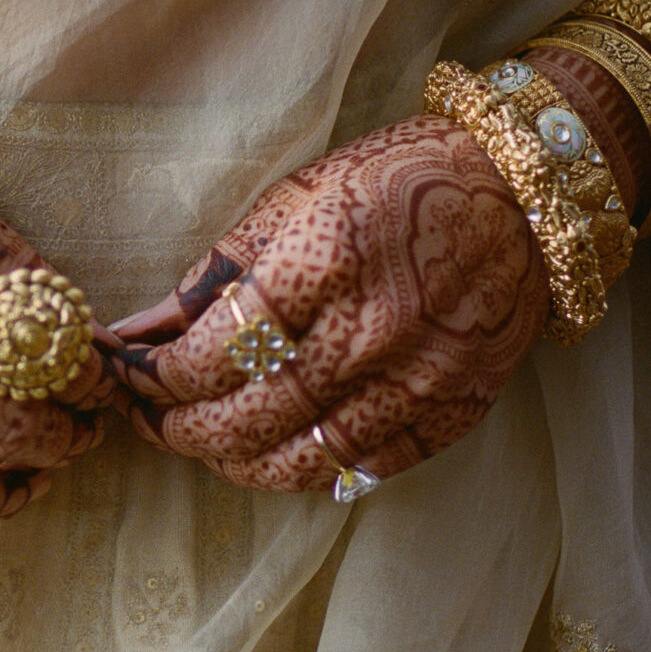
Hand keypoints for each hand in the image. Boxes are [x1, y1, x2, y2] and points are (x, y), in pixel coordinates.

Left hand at [103, 117, 544, 491]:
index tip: (127, 374)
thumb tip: (142, 329)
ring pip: (297, 460)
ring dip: (231, 462)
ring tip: (201, 441)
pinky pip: (360, 470)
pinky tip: (270, 454)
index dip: (156, 378)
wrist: (523, 194)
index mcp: (326, 259)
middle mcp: (373, 328)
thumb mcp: (299, 195)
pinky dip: (303, 472)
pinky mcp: (453, 412)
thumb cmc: (399, 179)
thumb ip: (218, 270)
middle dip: (179, 429)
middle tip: (148, 418)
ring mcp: (418, 379)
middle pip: (246, 418)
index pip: (216, 351)